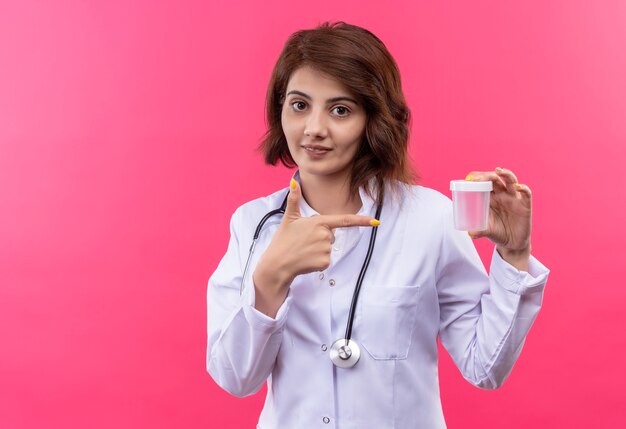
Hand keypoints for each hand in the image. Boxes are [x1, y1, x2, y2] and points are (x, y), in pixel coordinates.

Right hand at [253, 179, 378, 314]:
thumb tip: (294, 181)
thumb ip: (294, 199)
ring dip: (318, 250)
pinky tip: (306, 260)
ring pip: (328, 248)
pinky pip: (326, 260)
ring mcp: (325, 249)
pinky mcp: (324, 262)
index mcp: (319, 222)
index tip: (375, 221)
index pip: (344, 220)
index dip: (362, 220)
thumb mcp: (289, 218)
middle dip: (320, 238)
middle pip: (331, 235)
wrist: (277, 264)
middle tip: (303, 241)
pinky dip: (317, 261)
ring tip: (303, 250)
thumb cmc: (283, 240)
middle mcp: (325, 235)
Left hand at [465, 167, 531, 258]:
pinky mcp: (525, 204)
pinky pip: (526, 193)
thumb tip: (470, 234)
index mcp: (489, 197)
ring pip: (510, 181)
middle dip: (488, 175)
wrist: (512, 243)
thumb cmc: (497, 232)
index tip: (469, 179)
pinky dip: (523, 188)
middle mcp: (501, 194)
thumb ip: (479, 231)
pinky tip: (518, 187)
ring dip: (506, 174)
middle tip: (479, 177)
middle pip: (495, 179)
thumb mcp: (487, 231)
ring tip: (498, 170)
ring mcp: (513, 198)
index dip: (477, 177)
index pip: (483, 182)